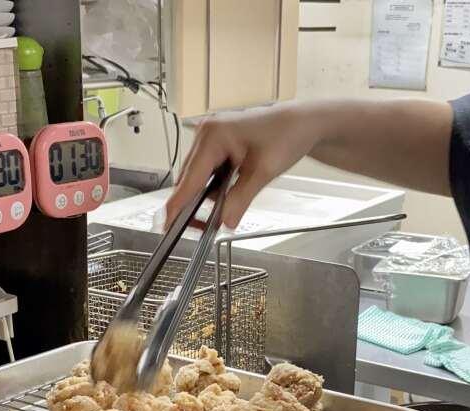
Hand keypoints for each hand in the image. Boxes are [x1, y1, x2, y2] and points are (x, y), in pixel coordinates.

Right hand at [166, 102, 322, 228]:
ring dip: (210, 194)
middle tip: (205, 228)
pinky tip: (232, 192)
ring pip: (199, 176)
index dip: (178, 204)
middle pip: (190, 178)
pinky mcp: (219, 143)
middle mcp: (207, 133)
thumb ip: (240, 199)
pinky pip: (209, 170)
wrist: (302, 123)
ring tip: (226, 208)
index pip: (190, 178)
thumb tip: (224, 221)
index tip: (168, 225)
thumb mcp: (263, 172)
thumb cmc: (286, 135)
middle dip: (196, 203)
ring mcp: (212, 137)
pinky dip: (217, 185)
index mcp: (213, 136)